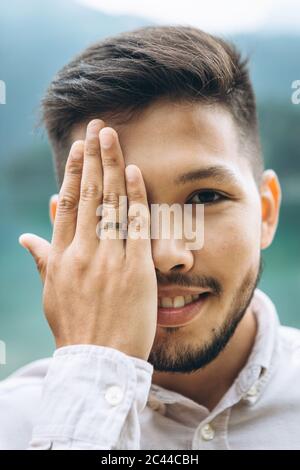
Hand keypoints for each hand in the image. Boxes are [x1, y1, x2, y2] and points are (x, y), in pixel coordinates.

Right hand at [19, 119, 157, 360]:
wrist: (98, 360)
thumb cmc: (74, 327)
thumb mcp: (51, 292)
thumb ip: (42, 259)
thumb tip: (27, 234)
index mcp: (61, 257)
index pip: (67, 205)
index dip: (74, 173)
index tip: (79, 147)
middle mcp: (82, 252)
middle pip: (89, 195)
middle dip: (93, 157)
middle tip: (98, 126)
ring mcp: (108, 259)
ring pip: (111, 204)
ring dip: (112, 166)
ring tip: (113, 137)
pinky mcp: (134, 269)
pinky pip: (135, 227)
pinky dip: (134, 198)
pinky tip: (134, 172)